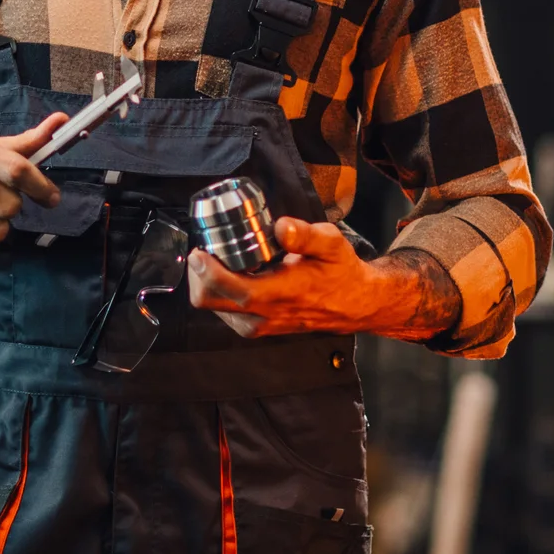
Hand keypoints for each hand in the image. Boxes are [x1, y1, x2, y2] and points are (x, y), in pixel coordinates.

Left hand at [187, 218, 463, 341]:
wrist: (355, 304)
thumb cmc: (341, 272)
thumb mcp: (331, 244)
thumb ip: (305, 234)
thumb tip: (282, 226)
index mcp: (279, 294)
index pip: (229, 288)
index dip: (205, 270)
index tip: (199, 249)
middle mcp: (263, 316)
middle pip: (208, 301)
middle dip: (198, 274)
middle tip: (205, 249)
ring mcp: (258, 325)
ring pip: (213, 307)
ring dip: (207, 283)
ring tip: (217, 259)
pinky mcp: (257, 327)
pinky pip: (224, 311)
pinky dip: (219, 292)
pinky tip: (231, 273)